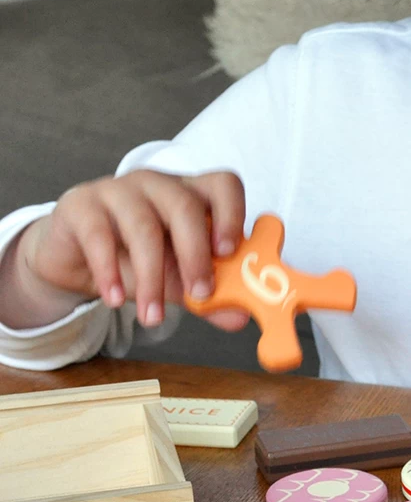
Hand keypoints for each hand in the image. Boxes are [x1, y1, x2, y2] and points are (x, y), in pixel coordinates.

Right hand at [7, 170, 249, 330]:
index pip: (223, 185)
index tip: (230, 253)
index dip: (232, 215)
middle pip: (184, 206)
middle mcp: (159, 184)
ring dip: (152, 278)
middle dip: (195, 255)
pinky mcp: (81, 204)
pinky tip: (116, 300)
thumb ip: (210, 295)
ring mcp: (119, 189)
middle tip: (200, 295)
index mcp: (192, 194)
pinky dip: (109, 272)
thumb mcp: (179, 279)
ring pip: (143, 226)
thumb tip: (240, 316)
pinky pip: (99, 236)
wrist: (78, 260)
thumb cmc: (139, 260)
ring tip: (153, 317)